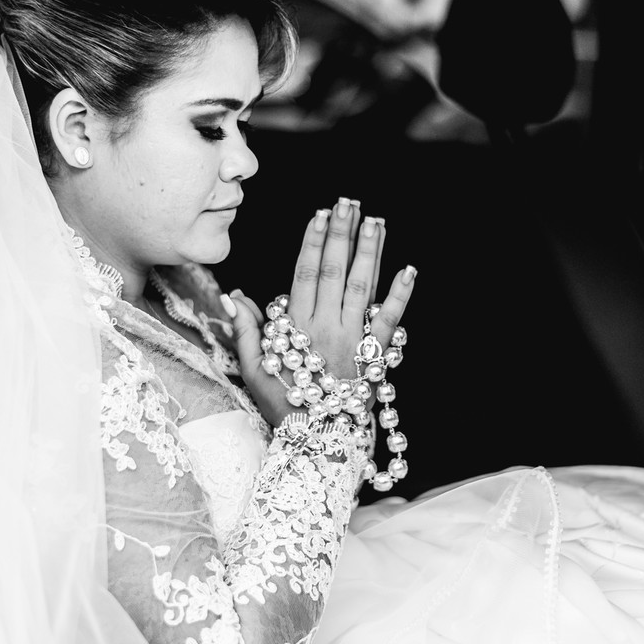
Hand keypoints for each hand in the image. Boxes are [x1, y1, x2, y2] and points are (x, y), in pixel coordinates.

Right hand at [225, 198, 415, 427]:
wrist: (317, 440)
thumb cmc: (282, 404)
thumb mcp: (253, 368)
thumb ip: (244, 329)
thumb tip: (233, 295)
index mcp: (296, 328)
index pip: (305, 273)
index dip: (312, 241)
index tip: (320, 214)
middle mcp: (326, 327)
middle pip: (335, 271)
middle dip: (342, 234)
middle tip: (348, 203)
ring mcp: (352, 339)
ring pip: (362, 287)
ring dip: (370, 252)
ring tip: (376, 221)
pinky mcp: (374, 355)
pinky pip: (390, 320)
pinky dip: (401, 295)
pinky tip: (410, 270)